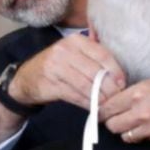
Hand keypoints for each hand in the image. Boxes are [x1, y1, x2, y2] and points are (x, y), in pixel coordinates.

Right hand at [8, 35, 126, 109]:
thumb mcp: (73, 54)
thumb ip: (93, 59)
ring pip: (86, 85)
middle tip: (117, 98)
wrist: (26, 78)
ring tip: (107, 105)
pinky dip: (87, 103)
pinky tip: (93, 108)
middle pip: (95, 71)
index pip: (102, 54)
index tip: (122, 83)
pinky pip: (75, 96)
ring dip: (99, 98)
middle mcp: (65, 50)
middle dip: (109, 88)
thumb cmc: (57, 66)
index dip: (115, 70)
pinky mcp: (51, 84)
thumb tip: (118, 77)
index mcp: (75, 41)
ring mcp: (56, 67)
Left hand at [100, 72, 149, 143]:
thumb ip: (134, 94)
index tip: (101, 112)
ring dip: (126, 130)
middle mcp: (142, 112)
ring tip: (134, 122)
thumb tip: (116, 102)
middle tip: (116, 118)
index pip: (107, 107)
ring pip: (125, 136)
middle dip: (112, 122)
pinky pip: (144, 140)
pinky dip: (144, 134)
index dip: (102, 111)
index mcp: (138, 93)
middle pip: (112, 125)